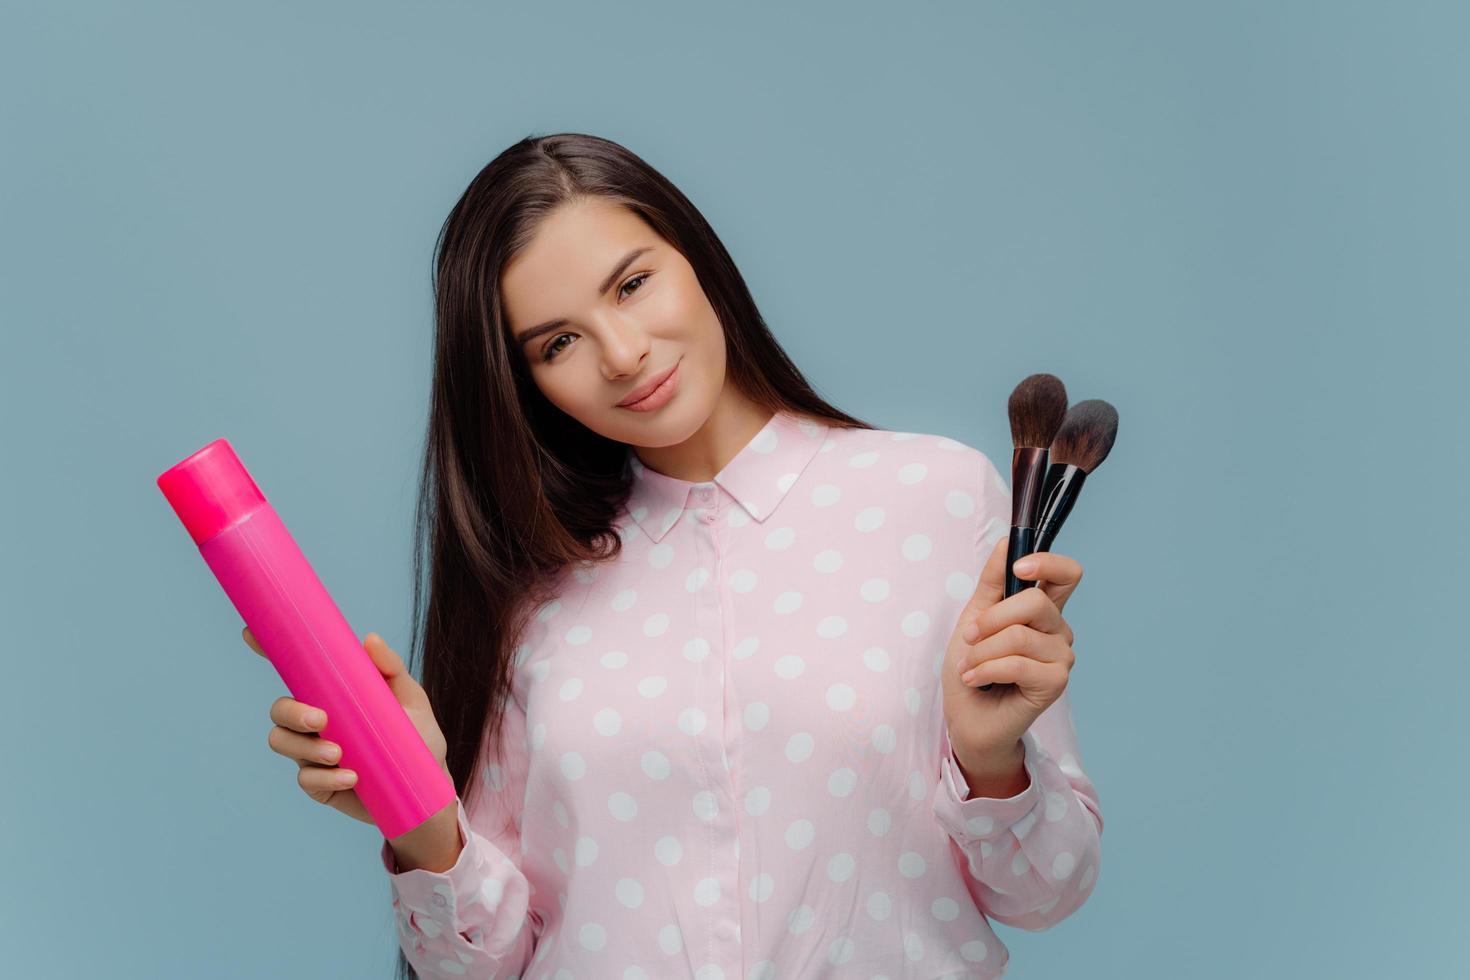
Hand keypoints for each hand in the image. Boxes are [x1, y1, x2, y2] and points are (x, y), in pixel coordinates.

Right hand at [244, 628, 449, 825]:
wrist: (427, 785)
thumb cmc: (416, 736)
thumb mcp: (409, 698)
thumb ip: (390, 668)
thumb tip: (369, 639)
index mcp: (331, 695)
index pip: (294, 672)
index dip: (269, 651)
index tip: (252, 634)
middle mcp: (315, 722)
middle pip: (278, 710)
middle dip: (291, 713)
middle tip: (321, 720)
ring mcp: (313, 754)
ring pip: (281, 743)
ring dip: (305, 747)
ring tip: (339, 754)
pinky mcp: (320, 786)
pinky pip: (306, 780)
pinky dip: (326, 778)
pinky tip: (352, 778)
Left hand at [939, 537, 1081, 764]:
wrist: (967, 716)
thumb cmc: (972, 666)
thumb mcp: (974, 617)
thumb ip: (992, 581)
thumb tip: (1006, 542)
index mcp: (1042, 610)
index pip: (1067, 574)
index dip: (1048, 562)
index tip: (1019, 568)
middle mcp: (1058, 631)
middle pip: (1036, 602)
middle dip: (991, 619)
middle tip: (970, 638)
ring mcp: (1061, 658)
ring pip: (1020, 636)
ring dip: (982, 652)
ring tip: (968, 666)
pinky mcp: (1055, 684)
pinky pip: (1018, 664)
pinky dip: (986, 669)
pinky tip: (974, 680)